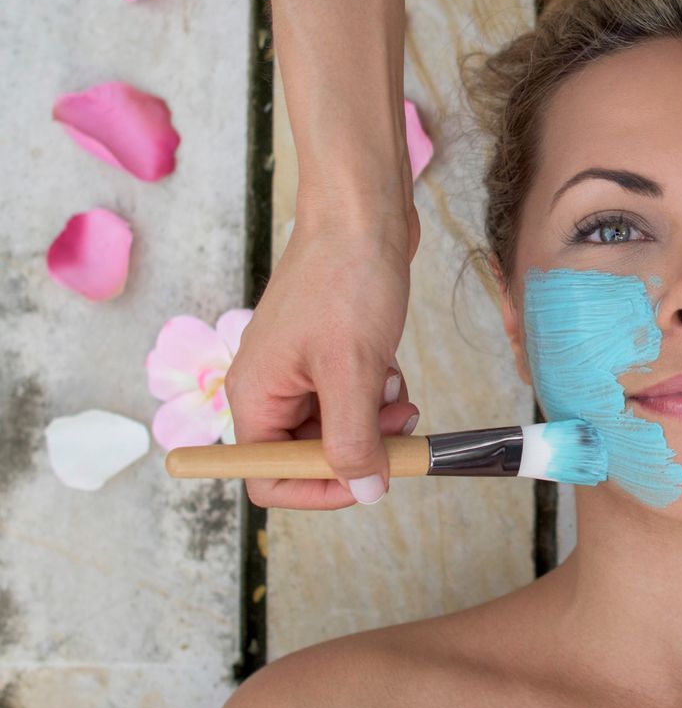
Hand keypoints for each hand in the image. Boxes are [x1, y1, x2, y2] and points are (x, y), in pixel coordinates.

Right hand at [225, 201, 420, 509]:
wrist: (362, 215)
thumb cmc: (347, 282)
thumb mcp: (353, 372)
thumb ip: (353, 440)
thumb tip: (364, 492)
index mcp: (254, 397)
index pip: (267, 478)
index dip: (319, 491)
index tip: (371, 480)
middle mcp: (269, 388)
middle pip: (311, 455)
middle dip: (360, 447)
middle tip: (401, 425)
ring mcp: (299, 369)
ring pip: (341, 426)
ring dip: (376, 418)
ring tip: (395, 387)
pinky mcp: (329, 352)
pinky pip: (355, 396)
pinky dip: (378, 391)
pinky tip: (390, 364)